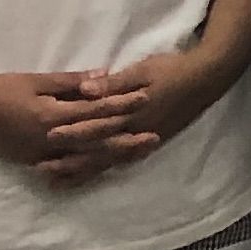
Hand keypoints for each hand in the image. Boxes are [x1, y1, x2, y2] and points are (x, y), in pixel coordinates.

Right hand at [0, 68, 151, 180]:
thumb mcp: (33, 80)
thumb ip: (69, 82)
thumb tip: (103, 77)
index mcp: (52, 117)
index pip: (96, 111)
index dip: (122, 104)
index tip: (146, 96)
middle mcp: (51, 141)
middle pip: (98, 141)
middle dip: (128, 139)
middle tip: (156, 136)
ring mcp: (42, 155)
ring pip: (86, 159)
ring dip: (114, 156)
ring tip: (138, 152)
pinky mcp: (34, 162)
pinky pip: (67, 168)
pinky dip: (88, 168)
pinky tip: (105, 168)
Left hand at [41, 49, 239, 181]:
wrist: (207, 78)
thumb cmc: (173, 69)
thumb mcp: (142, 70)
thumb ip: (114, 84)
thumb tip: (86, 90)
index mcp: (131, 112)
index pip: (96, 124)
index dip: (72, 131)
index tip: (48, 136)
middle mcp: (136, 131)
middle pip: (99, 149)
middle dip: (71, 159)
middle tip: (43, 168)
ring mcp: (144, 139)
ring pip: (109, 160)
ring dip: (84, 170)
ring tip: (60, 180)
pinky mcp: (151, 142)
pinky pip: (123, 161)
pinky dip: (104, 169)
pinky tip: (91, 176)